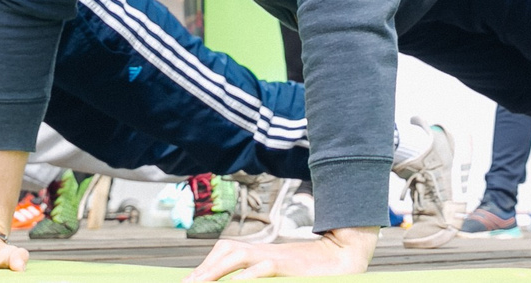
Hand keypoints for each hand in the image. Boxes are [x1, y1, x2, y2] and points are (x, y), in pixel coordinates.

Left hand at [184, 225, 375, 279]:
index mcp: (258, 252)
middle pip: (224, 252)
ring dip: (214, 270)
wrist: (342, 254)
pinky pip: (261, 269)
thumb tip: (238, 279)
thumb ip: (257, 275)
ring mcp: (273, 256)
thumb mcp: (278, 272)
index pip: (223, 254)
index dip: (203, 268)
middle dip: (202, 269)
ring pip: (236, 257)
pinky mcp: (286, 265)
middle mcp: (261, 251)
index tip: (188, 281)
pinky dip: (246, 276)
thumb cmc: (310, 268)